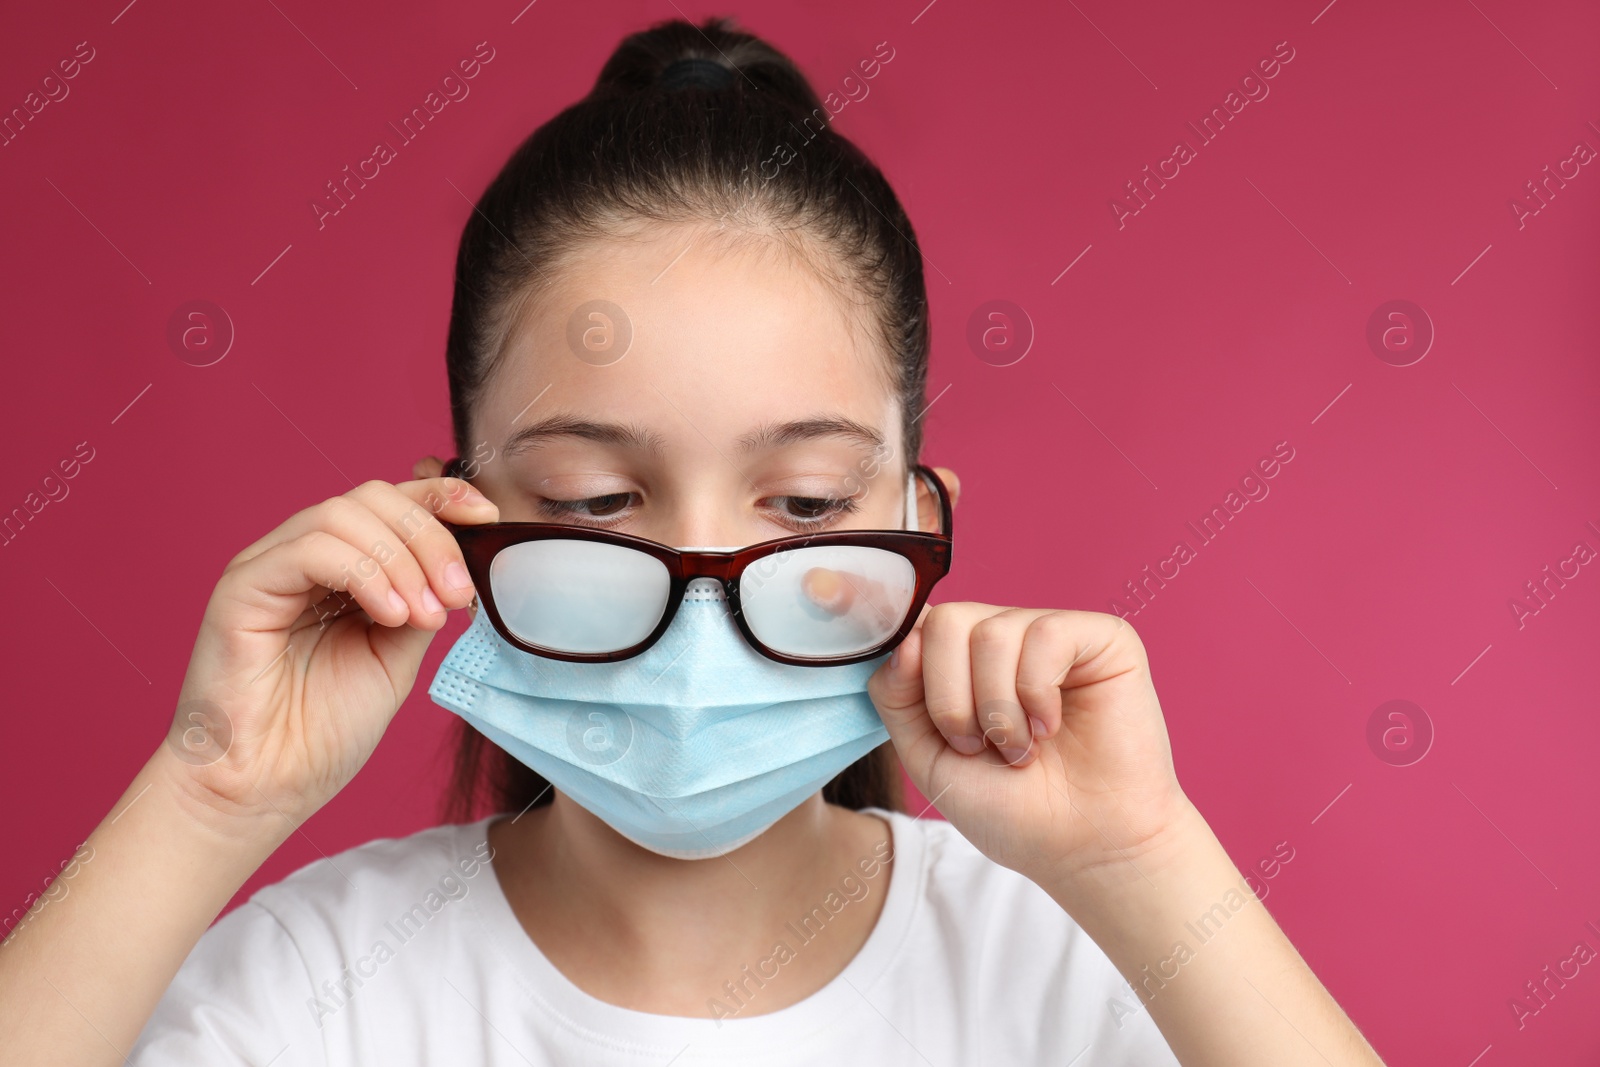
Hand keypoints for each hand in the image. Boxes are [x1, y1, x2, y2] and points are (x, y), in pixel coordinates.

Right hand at [158, 473, 497, 833]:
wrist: (267, 786)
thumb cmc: (321, 730)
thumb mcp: (396, 655)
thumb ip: (422, 602)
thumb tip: (460, 566)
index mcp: (339, 568)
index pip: (392, 503)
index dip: (442, 498)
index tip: (488, 520)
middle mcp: (301, 557)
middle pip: (373, 498)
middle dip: (430, 537)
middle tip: (458, 595)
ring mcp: (269, 567)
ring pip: (342, 514)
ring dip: (402, 559)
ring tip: (423, 616)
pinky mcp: (243, 587)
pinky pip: (310, 549)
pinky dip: (365, 574)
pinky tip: (391, 616)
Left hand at [867, 603, 1192, 892]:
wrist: (1086, 848)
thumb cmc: (1015, 809)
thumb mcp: (930, 758)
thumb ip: (899, 698)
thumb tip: (900, 639)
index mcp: (960, 663)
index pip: (913, 620)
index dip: (870, 602)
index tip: (818, 588)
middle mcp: (1003, 638)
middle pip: (944, 624)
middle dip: (949, 699)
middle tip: (978, 746)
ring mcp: (1051, 635)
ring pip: (990, 632)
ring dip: (996, 709)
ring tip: (1019, 749)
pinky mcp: (1101, 639)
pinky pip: (1045, 635)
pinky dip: (1038, 693)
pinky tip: (1052, 729)